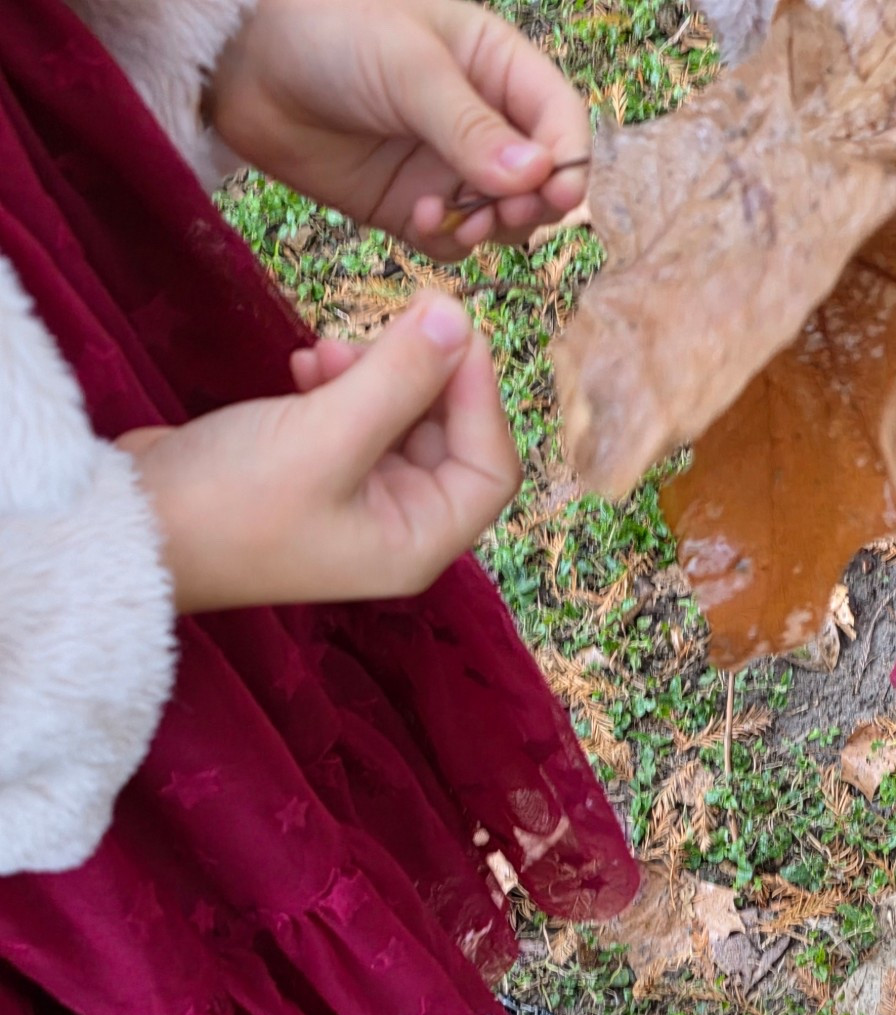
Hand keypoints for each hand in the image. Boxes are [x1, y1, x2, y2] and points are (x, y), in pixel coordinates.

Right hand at [120, 293, 520, 612]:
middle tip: (375, 329)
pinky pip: (355, 417)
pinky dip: (339, 383)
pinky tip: (302, 364)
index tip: (451, 326)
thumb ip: (399, 376)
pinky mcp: (316, 473)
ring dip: (373, 371)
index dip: (480, 394)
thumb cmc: (230, 502)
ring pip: (401, 418)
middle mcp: (398, 528)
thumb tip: (459, 316)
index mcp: (418, 543)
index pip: (491, 467)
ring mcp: (357, 502)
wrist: (130, 529)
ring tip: (321, 350)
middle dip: (418, 375)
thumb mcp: (324, 433)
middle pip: (449, 435)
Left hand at [208, 0, 590, 258]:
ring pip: (504, 220)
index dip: (568, 158)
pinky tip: (420, 222)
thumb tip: (538, 177)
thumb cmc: (328, 29)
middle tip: (502, 214)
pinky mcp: (413, 209)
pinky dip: (448, 244)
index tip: (557, 194)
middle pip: (542, 181)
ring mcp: (448, 169)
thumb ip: (470, 126)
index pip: (559, 118)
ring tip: (458, 219)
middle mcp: (483, 122)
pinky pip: (455, 244)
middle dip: (531, 205)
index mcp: (496, 66)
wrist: (243, 61)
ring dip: (491, 230)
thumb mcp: (407, 67)